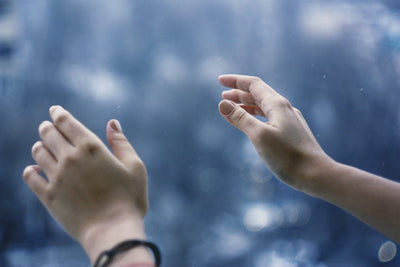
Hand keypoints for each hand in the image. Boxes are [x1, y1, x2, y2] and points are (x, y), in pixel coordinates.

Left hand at [23, 106, 150, 263]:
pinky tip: (35, 170)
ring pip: (38, 152)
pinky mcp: (49, 196)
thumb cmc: (129, 199)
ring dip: (40, 146)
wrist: (112, 230)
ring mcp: (57, 177)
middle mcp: (70, 158)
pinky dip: (31, 170)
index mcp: (91, 147)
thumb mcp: (135, 167)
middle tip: (48, 126)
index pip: (67, 122)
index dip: (58, 113)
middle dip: (47, 127)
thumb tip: (112, 123)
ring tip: (43, 147)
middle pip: (49, 134)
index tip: (55, 111)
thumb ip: (122, 143)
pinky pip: (30, 177)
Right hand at [218, 74, 331, 192]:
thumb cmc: (287, 156)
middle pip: (259, 94)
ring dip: (247, 105)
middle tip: (222, 96)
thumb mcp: (259, 136)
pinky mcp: (292, 133)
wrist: (316, 175)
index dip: (235, 81)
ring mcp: (290, 121)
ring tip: (233, 108)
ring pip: (264, 107)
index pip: (253, 84)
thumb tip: (222, 104)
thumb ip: (240, 118)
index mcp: (277, 105)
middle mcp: (285, 109)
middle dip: (239, 93)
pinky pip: (270, 118)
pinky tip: (253, 124)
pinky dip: (256, 117)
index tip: (220, 80)